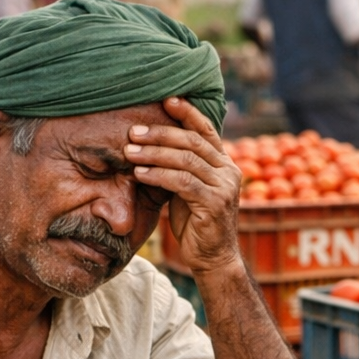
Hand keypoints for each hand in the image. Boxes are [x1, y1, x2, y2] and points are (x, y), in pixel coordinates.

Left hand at [126, 96, 242, 275]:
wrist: (213, 258)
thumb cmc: (196, 223)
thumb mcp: (188, 189)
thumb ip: (180, 168)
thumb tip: (150, 145)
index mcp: (224, 164)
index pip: (206, 131)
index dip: (188, 113)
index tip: (167, 100)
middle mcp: (229, 171)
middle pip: (193, 142)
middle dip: (160, 134)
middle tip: (133, 132)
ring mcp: (224, 187)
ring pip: (186, 160)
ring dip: (154, 154)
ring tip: (129, 152)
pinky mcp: (215, 203)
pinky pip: (182, 182)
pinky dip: (159, 175)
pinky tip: (140, 173)